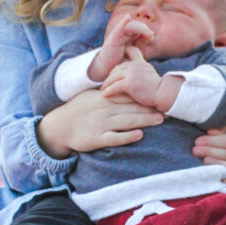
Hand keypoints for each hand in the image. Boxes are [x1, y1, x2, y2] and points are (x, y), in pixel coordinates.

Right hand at [36, 87, 163, 156]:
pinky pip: (114, 138)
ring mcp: (101, 124)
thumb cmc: (77, 110)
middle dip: (149, 108)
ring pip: (126, 121)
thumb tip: (125, 86)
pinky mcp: (97, 139)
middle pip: (131, 108)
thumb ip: (108, 92)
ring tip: (159, 120)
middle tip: (167, 109)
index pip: (127, 95)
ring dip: (144, 120)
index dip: (143, 96)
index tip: (158, 96)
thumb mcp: (91, 95)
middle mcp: (104, 109)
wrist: (58, 127)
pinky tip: (139, 135)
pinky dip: (127, 136)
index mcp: (104, 97)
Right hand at [89, 15, 152, 81]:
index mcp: (129, 36)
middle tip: (150, 35)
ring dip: (140, 27)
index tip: (152, 37)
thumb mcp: (134, 51)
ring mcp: (118, 35)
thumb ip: (141, 43)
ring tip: (147, 33)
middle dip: (144, 28)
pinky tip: (127, 18)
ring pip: (130, 26)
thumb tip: (152, 35)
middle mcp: (123, 34)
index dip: (146, 31)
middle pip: (135, 25)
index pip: (139, 28)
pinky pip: (119, 28)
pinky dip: (123, 22)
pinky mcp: (113, 38)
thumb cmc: (121, 62)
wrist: (108, 70)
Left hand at [101, 45, 160, 105]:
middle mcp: (135, 65)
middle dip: (109, 77)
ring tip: (102, 90)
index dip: (116, 67)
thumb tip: (134, 76)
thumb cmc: (157, 89)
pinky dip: (108, 91)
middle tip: (104, 84)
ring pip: (113, 77)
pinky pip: (114, 86)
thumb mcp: (149, 75)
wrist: (164, 95)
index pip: (123, 61)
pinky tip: (104, 95)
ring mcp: (132, 73)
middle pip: (116, 69)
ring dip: (106, 84)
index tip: (111, 74)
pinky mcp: (129, 83)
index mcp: (139, 62)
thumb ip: (142, 70)